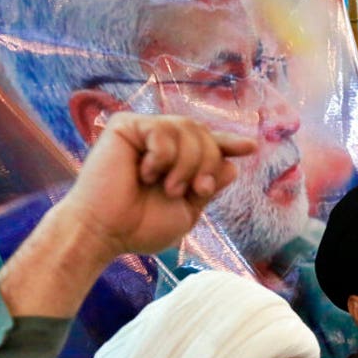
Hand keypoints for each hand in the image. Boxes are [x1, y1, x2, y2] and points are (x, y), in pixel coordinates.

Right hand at [56, 113, 255, 256]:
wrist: (106, 232)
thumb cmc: (139, 227)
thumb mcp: (186, 212)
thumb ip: (207, 189)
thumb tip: (231, 166)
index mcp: (176, 161)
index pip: (208, 144)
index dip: (229, 143)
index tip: (251, 147)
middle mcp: (161, 143)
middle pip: (204, 134)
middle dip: (207, 163)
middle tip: (194, 190)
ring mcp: (144, 131)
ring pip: (188, 130)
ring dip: (186, 164)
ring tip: (167, 188)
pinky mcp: (125, 126)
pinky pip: (162, 130)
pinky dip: (161, 157)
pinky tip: (144, 174)